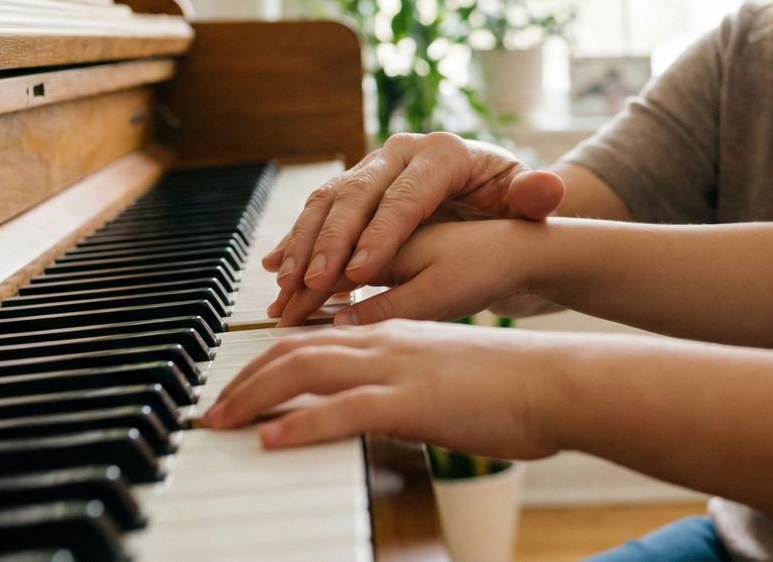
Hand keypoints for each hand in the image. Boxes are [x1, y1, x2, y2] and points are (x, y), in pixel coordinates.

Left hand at [201, 319, 563, 460]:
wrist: (558, 382)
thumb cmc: (514, 385)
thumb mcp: (447, 376)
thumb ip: (408, 384)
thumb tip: (383, 409)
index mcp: (395, 332)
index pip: (316, 338)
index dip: (269, 359)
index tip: (240, 385)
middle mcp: (387, 340)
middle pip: (295, 349)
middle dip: (245, 378)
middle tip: (214, 410)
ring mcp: (398, 366)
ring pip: (305, 369)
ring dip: (253, 397)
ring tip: (221, 422)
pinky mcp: (413, 400)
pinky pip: (343, 410)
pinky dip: (299, 425)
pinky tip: (270, 440)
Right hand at [264, 133, 565, 324]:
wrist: (491, 198)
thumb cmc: (509, 205)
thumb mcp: (526, 202)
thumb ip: (534, 198)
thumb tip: (543, 189)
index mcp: (441, 153)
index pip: (404, 196)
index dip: (379, 235)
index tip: (359, 273)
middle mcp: (400, 152)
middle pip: (357, 195)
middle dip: (330, 241)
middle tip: (311, 283)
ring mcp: (372, 167)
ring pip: (328, 201)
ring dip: (304, 243)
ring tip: (286, 283)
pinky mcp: (355, 188)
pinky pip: (319, 212)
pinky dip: (297, 240)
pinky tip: (278, 269)